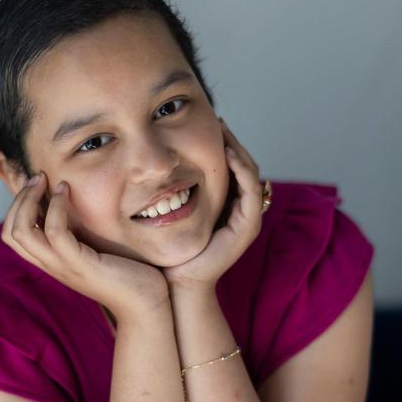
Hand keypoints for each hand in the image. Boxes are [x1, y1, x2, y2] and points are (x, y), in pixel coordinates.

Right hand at [2, 173, 169, 319]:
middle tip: (37, 178)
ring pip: (23, 232)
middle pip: (11, 232)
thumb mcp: (95, 252)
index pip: (13, 236)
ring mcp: (64, 267)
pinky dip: (56, 207)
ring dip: (30, 198)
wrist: (145, 307)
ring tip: (46, 180)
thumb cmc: (127, 277)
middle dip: (18, 199)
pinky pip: (55, 232)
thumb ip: (81, 237)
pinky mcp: (81, 265)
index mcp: (52, 262)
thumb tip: (75, 211)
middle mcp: (52, 265)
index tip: (36, 185)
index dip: (16, 207)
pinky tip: (67, 191)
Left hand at [163, 118, 265, 292]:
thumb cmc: (169, 251)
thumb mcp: (168, 211)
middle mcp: (240, 209)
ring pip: (250, 172)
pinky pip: (250, 189)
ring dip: (238, 149)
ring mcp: (247, 218)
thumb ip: (168, 190)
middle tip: (219, 118)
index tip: (209, 122)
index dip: (223, 143)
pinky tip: (227, 153)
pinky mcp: (248, 226)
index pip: (231, 166)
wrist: (178, 282)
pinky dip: (241, 169)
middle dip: (232, 140)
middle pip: (243, 165)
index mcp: (225, 205)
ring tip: (224, 129)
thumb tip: (150, 165)